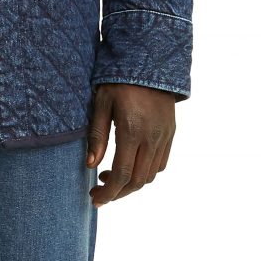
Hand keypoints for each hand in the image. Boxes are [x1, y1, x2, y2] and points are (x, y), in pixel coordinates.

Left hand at [86, 84, 175, 206]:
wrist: (152, 60)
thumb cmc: (120, 79)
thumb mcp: (102, 103)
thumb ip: (97, 135)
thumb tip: (90, 165)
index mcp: (133, 131)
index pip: (122, 175)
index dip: (108, 193)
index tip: (95, 200)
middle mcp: (152, 137)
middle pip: (137, 181)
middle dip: (118, 193)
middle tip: (100, 193)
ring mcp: (164, 136)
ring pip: (150, 175)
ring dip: (130, 184)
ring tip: (111, 177)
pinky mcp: (171, 132)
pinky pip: (160, 163)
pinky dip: (145, 172)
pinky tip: (129, 165)